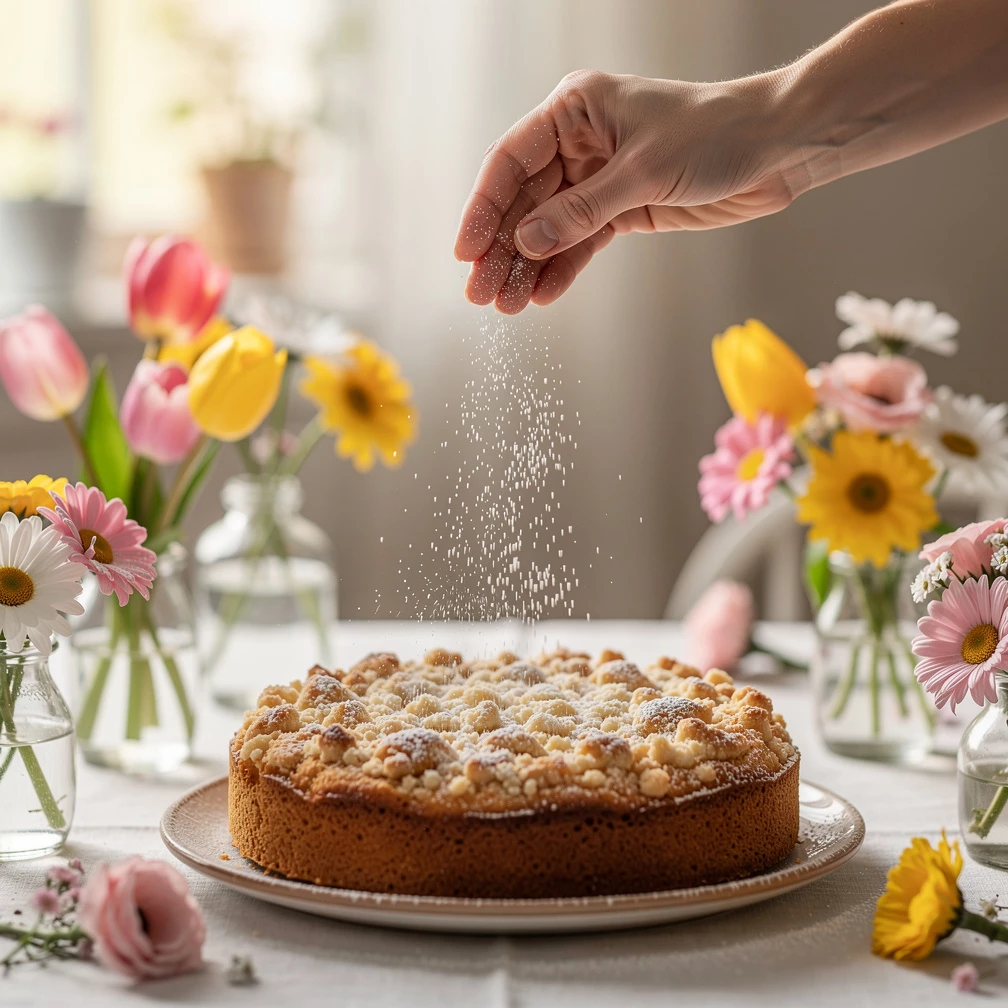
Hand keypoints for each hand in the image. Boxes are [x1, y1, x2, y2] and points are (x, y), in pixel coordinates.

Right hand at [455, 70, 793, 312]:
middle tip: (479, 293)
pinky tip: (541, 295)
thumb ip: (582, 211)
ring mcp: (599, 176)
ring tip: (505, 306)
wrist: (776, 148)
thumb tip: (526, 242)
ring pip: (549, 227)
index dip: (484, 207)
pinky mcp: (622, 207)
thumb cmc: (715, 135)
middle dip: (502, 249)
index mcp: (575, 109)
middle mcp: (580, 140)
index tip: (465, 251)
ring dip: (527, 267)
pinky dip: (562, 268)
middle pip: (524, 200)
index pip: (511, 161)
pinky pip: (581, 242)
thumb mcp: (643, 173)